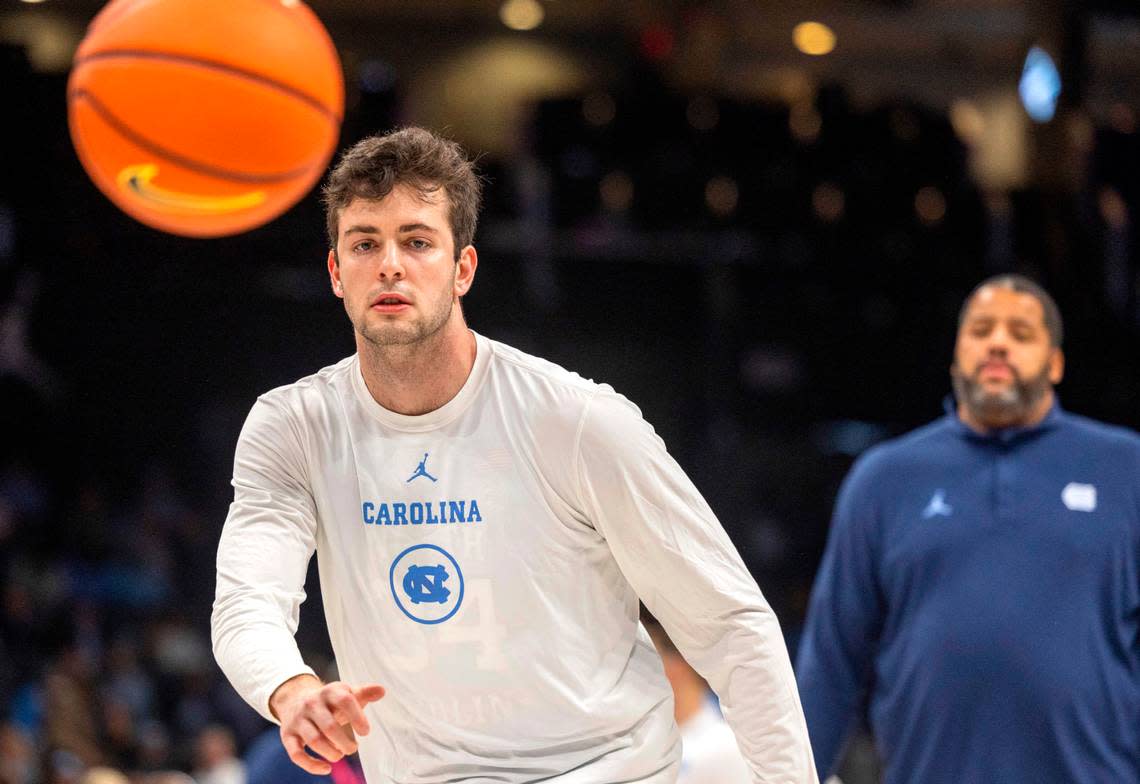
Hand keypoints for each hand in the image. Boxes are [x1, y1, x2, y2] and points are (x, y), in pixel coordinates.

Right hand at [269, 674, 385, 773]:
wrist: (295, 699)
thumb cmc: (328, 701)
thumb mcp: (345, 693)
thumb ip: (364, 693)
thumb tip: (382, 690)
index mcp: (329, 692)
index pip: (345, 701)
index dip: (357, 717)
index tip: (365, 732)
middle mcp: (311, 704)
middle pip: (329, 726)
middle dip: (344, 741)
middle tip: (353, 748)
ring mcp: (298, 720)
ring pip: (314, 740)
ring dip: (331, 752)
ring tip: (340, 754)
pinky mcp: (287, 735)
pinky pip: (296, 754)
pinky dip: (311, 765)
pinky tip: (326, 769)